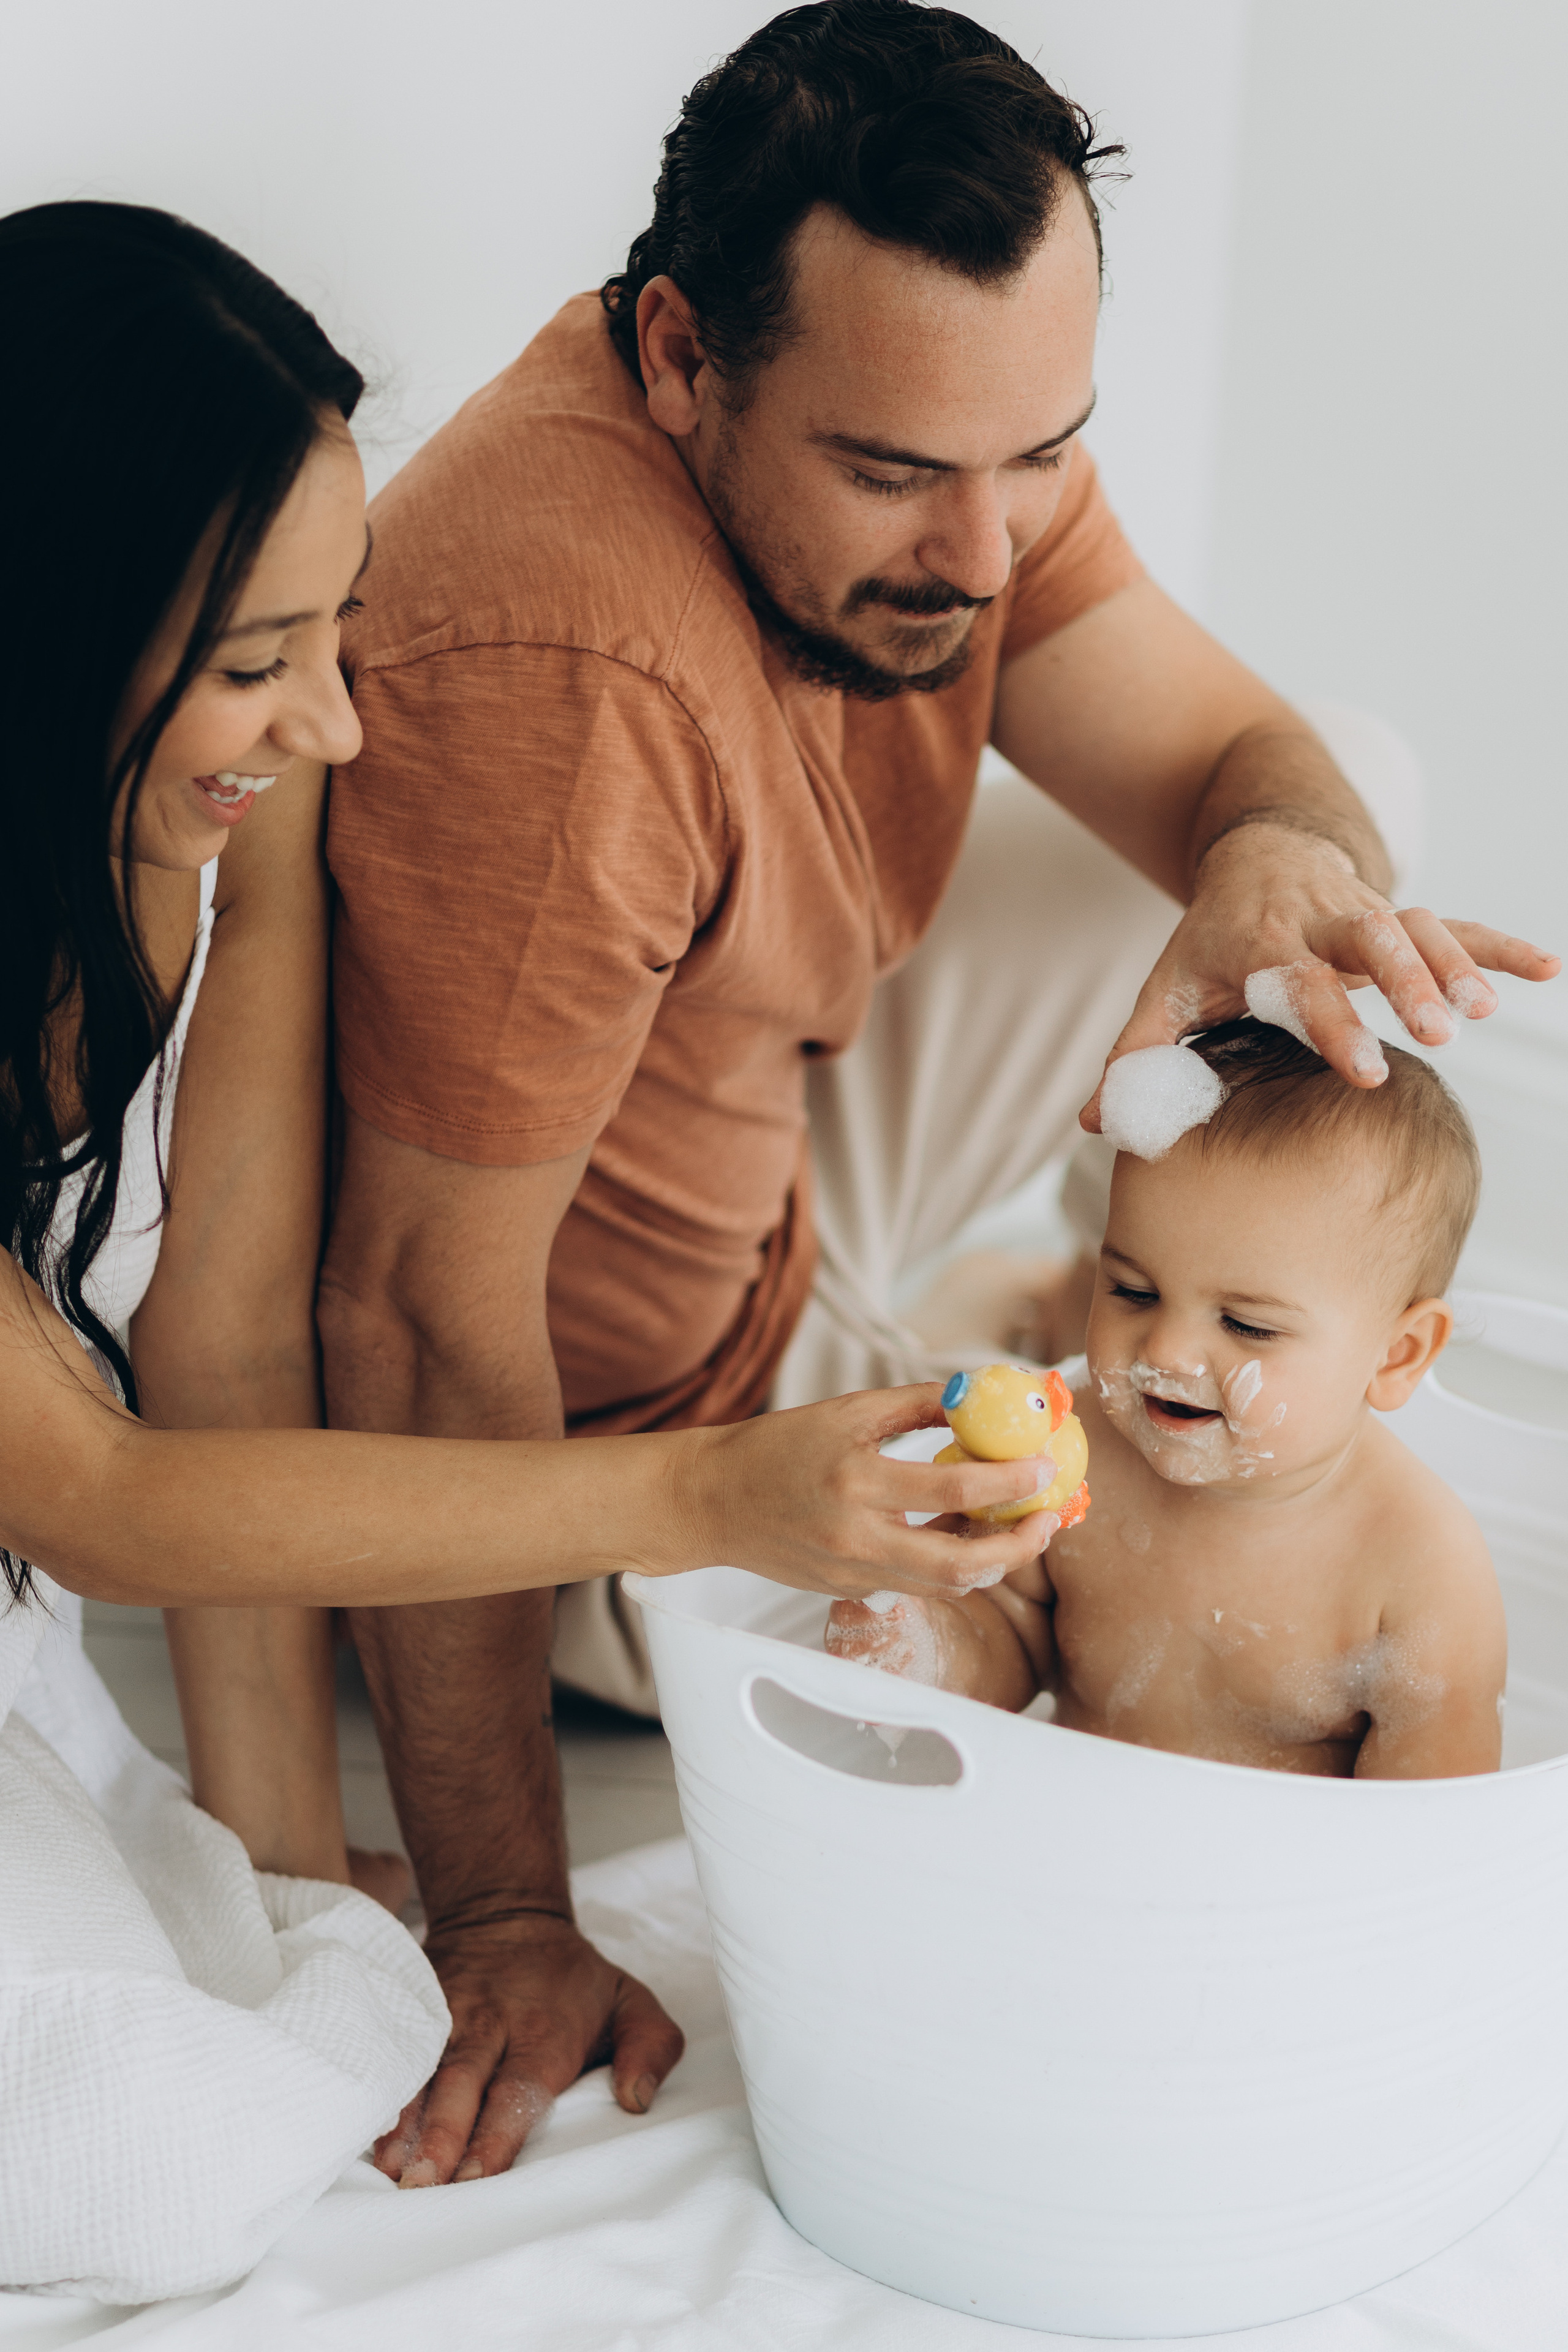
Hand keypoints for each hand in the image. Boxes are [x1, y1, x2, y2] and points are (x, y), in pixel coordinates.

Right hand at [375, 1911, 684, 2185]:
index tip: (476, 2178)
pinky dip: (381, 2089)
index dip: (496, 2133)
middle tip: (422, 2185)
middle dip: (441, 2136)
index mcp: (544, 2031)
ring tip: (391, 2170)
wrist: (505, 1913)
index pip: (519, 2089)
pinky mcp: (415, 2009)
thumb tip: (637, 2100)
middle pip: (461, 2083)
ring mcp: (446, 2015)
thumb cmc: (573, 1980)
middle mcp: (490, 2024)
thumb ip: (649, 2047)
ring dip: (404, 2121)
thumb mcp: (630, 1999)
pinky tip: (365, 2127)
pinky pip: (394, 2051)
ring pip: (421, 2071)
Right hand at [677, 1383, 1058, 1601]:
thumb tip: (979, 1394)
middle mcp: (856, 1536)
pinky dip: (948, 1564)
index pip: (952, 1489)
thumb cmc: (778, 1447)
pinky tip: (962, 1535)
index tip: (1044, 1467)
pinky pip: (915, 1583)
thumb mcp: (847, 1412)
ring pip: (945, 1584)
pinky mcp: (848, 1591)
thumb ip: (916, 1406)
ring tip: (1016, 1526)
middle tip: (1048, 1518)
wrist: (712, 1501)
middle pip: (961, 1565)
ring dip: (991, 1559)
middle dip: (1018, 1546)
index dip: (1009, 1481)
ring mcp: (852, 1573)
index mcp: (856, 1481)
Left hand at [1081, 822, 1558, 1122]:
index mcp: (1263, 944)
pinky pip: (1458, 924)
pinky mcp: (1404, 912)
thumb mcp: (1166, 988)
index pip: (1300, 984)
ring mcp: (1369, 912)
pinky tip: (1547, 969)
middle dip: (1405, 984)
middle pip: (1370, 943)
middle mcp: (1321, 921)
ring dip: (1455, 964)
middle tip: (1440, 1030)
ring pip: (1419, 929)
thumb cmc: (1212, 939)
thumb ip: (1137, 1055)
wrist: (1257, 852)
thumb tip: (1095, 1122)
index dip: (1333, 1024)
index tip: (1365, 1070)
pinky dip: (1500, 945)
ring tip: (1485, 1008)